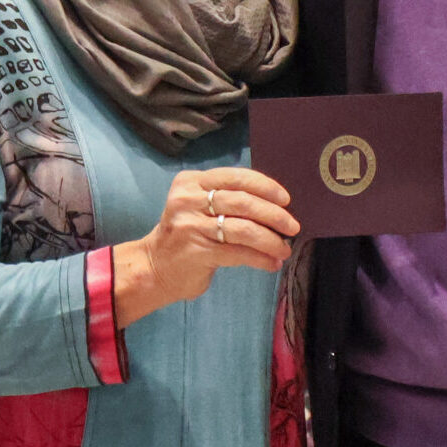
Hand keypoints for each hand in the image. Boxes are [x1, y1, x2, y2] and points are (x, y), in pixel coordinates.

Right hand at [114, 168, 299, 327]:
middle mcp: (189, 199)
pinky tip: (272, 263)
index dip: (265, 186)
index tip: (286, 199)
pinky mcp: (198, 252)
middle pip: (243, 202)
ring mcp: (192, 225)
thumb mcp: (198, 206)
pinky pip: (239, 253)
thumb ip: (228, 199)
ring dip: (271, 240)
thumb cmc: (185, 235)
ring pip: (244, 229)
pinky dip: (261, 258)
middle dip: (274, 215)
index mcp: (191, 182)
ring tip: (285, 248)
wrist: (154, 268)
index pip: (236, 177)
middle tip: (293, 226)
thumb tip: (276, 207)